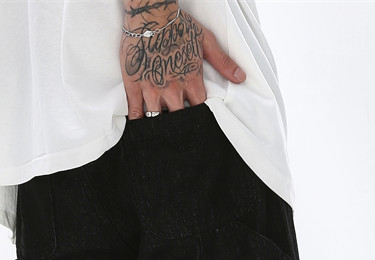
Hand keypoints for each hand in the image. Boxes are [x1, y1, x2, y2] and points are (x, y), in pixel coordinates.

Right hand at [121, 8, 245, 117]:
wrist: (151, 13)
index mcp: (191, 81)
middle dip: (179, 123)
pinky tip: (139, 128)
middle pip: (178, 118)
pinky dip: (137, 122)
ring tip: (160, 130)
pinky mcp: (134, 85)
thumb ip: (223, 62)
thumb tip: (240, 77)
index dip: (198, 115)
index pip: (199, 109)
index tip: (197, 119)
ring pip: (156, 118)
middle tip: (179, 128)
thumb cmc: (177, 25)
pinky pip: (134, 111)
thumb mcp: (205, 41)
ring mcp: (152, 88)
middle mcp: (172, 89)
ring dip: (159, 125)